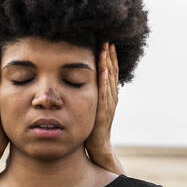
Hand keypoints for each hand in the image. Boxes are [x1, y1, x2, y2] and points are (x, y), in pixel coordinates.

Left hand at [84, 42, 121, 171]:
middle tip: (107, 39)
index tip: (105, 43)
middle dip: (109, 55)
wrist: (98, 147)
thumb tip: (75, 83)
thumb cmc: (89, 128)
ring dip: (108, 63)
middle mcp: (111, 97)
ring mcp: (109, 104)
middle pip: (112, 72)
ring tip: (107, 47)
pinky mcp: (104, 111)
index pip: (109, 72)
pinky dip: (105, 79)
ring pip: (110, 79)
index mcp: (107, 95)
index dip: (108, 58)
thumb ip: (86, 96)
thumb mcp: (88, 107)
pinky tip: (103, 68)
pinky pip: (105, 92)